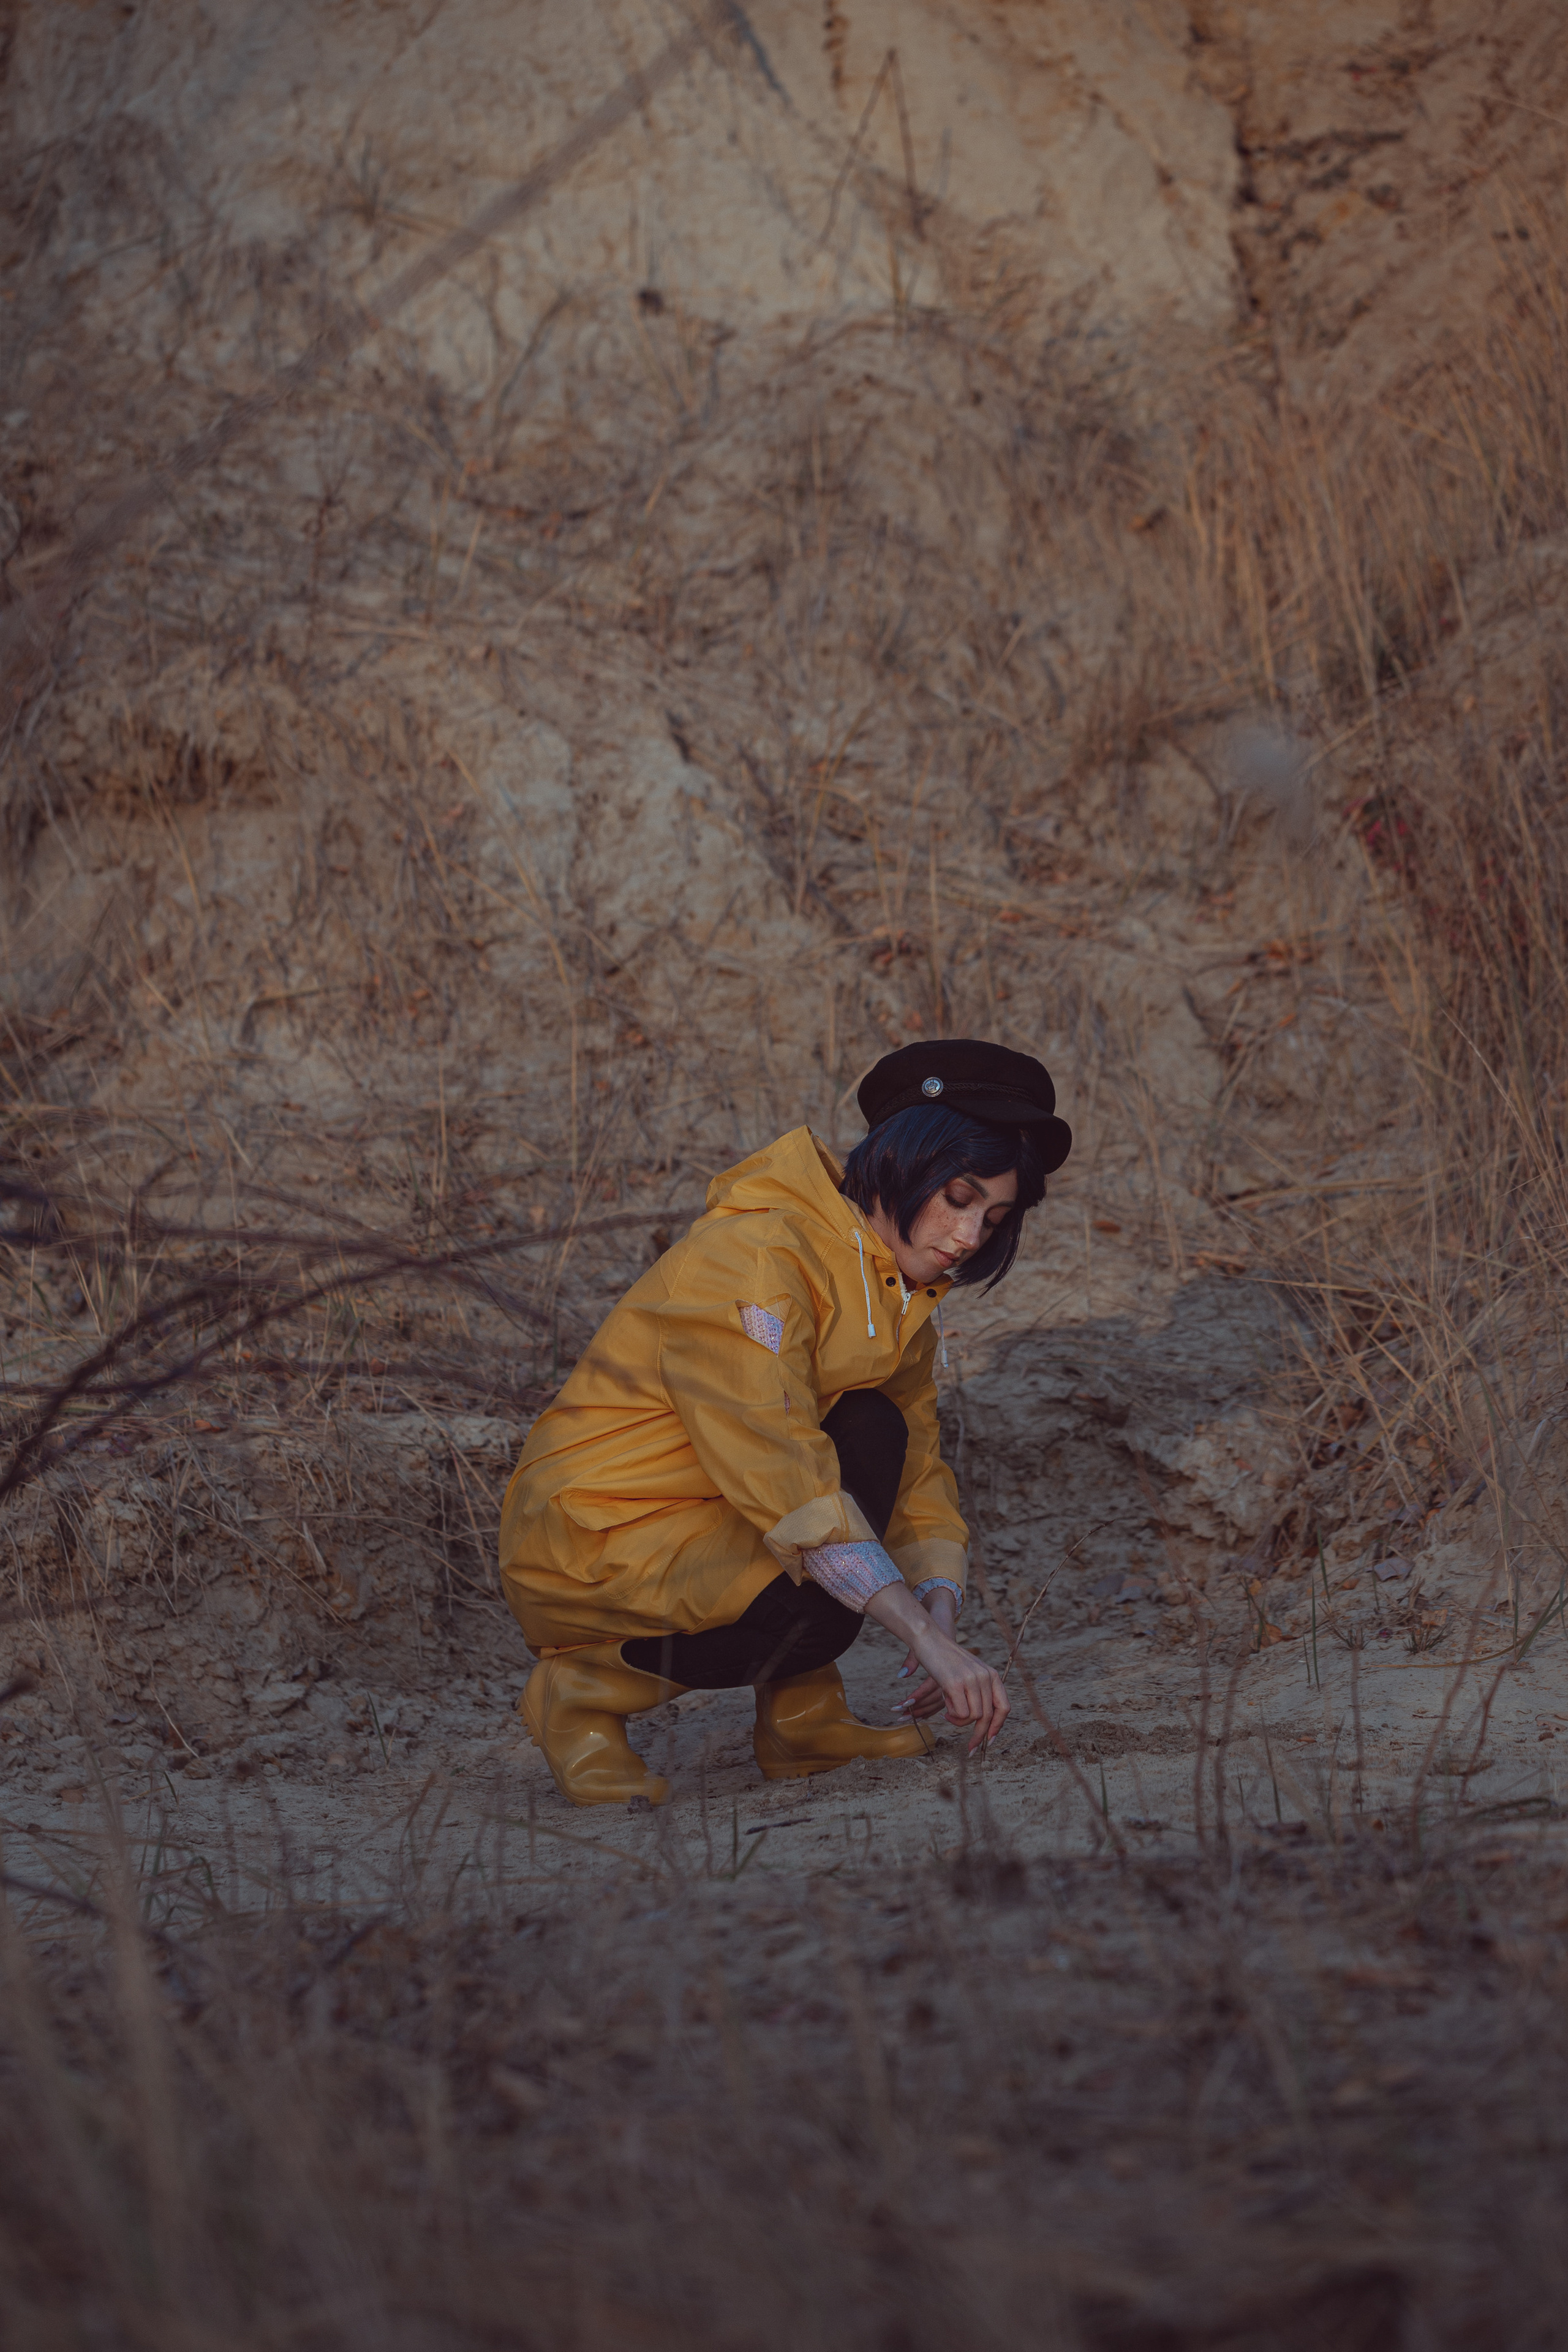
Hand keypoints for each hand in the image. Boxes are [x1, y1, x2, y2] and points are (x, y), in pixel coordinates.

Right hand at [864, 1581, 1008, 1755]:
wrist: (929, 1639)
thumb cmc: (945, 1659)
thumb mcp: (968, 1673)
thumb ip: (978, 1691)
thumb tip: (981, 1720)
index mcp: (991, 1675)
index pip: (1004, 1707)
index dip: (997, 1727)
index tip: (989, 1741)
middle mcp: (985, 1677)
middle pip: (988, 1716)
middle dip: (979, 1736)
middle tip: (969, 1749)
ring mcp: (971, 1680)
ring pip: (974, 1717)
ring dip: (960, 1722)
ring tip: (949, 1714)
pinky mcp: (955, 1683)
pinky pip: (960, 1713)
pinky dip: (953, 1716)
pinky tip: (945, 1709)